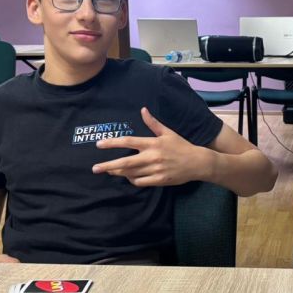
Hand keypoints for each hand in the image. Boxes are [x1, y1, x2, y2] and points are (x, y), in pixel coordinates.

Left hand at [92, 107, 209, 186]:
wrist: (197, 162)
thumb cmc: (181, 146)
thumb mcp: (168, 132)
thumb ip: (153, 123)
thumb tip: (143, 110)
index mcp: (152, 143)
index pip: (128, 142)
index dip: (112, 143)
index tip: (99, 145)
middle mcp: (152, 157)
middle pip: (125, 162)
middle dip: (108, 166)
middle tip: (95, 168)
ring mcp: (155, 170)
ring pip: (131, 173)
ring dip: (119, 173)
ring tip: (110, 171)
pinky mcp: (159, 180)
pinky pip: (140, 182)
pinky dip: (132, 180)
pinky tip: (129, 176)